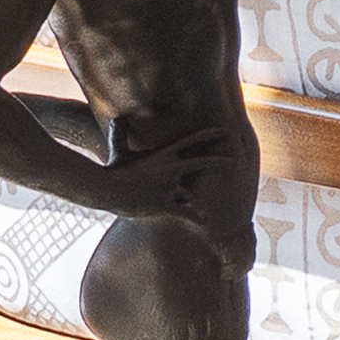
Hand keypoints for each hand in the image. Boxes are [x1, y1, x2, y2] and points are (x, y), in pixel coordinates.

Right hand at [98, 127, 243, 229]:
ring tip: (210, 210)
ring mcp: (169, 186)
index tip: (224, 131)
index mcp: (163, 154)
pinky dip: (195, 217)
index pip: (191, 140)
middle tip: (235, 161)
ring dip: (193, 201)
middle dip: (219, 162)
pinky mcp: (164, 204)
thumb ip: (119, 133)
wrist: (104, 188)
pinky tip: (205, 222)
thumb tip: (113, 117)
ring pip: (188, 194)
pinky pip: (184, 212)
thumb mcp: (118, 149)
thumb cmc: (111, 169)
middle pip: (202, 162)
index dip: (209, 135)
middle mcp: (170, 168)